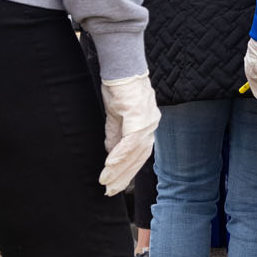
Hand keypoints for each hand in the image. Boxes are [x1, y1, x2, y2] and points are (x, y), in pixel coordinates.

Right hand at [99, 73, 159, 196]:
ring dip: (119, 169)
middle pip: (140, 157)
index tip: (115, 185)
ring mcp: (147, 120)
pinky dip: (120, 154)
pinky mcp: (138, 114)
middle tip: (110, 192)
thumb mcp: (115, 115)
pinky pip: (130, 140)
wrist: (121, 65)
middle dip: (124, 176)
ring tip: (105, 182)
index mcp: (147, 124)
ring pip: (135, 152)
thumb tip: (112, 155)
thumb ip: (115, 135)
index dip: (128, 171)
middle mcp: (151, 124)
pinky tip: (109, 165)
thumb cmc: (118, 86)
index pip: (139, 154)